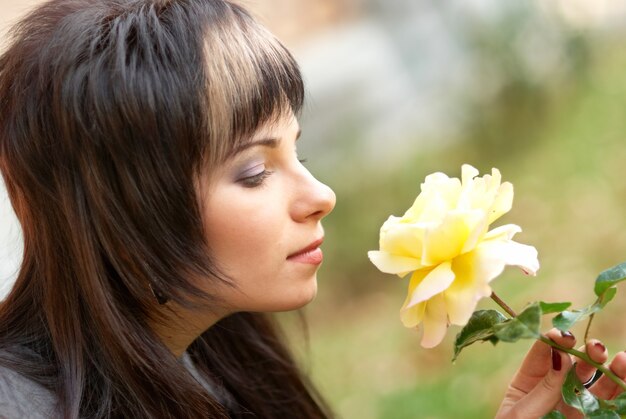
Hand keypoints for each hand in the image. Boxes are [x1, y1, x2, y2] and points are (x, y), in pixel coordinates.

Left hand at [496, 329, 625, 417]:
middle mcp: (556, 390)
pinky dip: (622, 393)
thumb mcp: (520, 414)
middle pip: (576, 364)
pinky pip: (610, 407)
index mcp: (529, 382)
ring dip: (612, 369)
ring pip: (598, 384)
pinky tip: (625, 380)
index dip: (555, 340)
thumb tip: (561, 357)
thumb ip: (542, 389)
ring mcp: (576, 407)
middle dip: (588, 352)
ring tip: (621, 360)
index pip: (544, 353)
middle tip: (596, 349)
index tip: (563, 335)